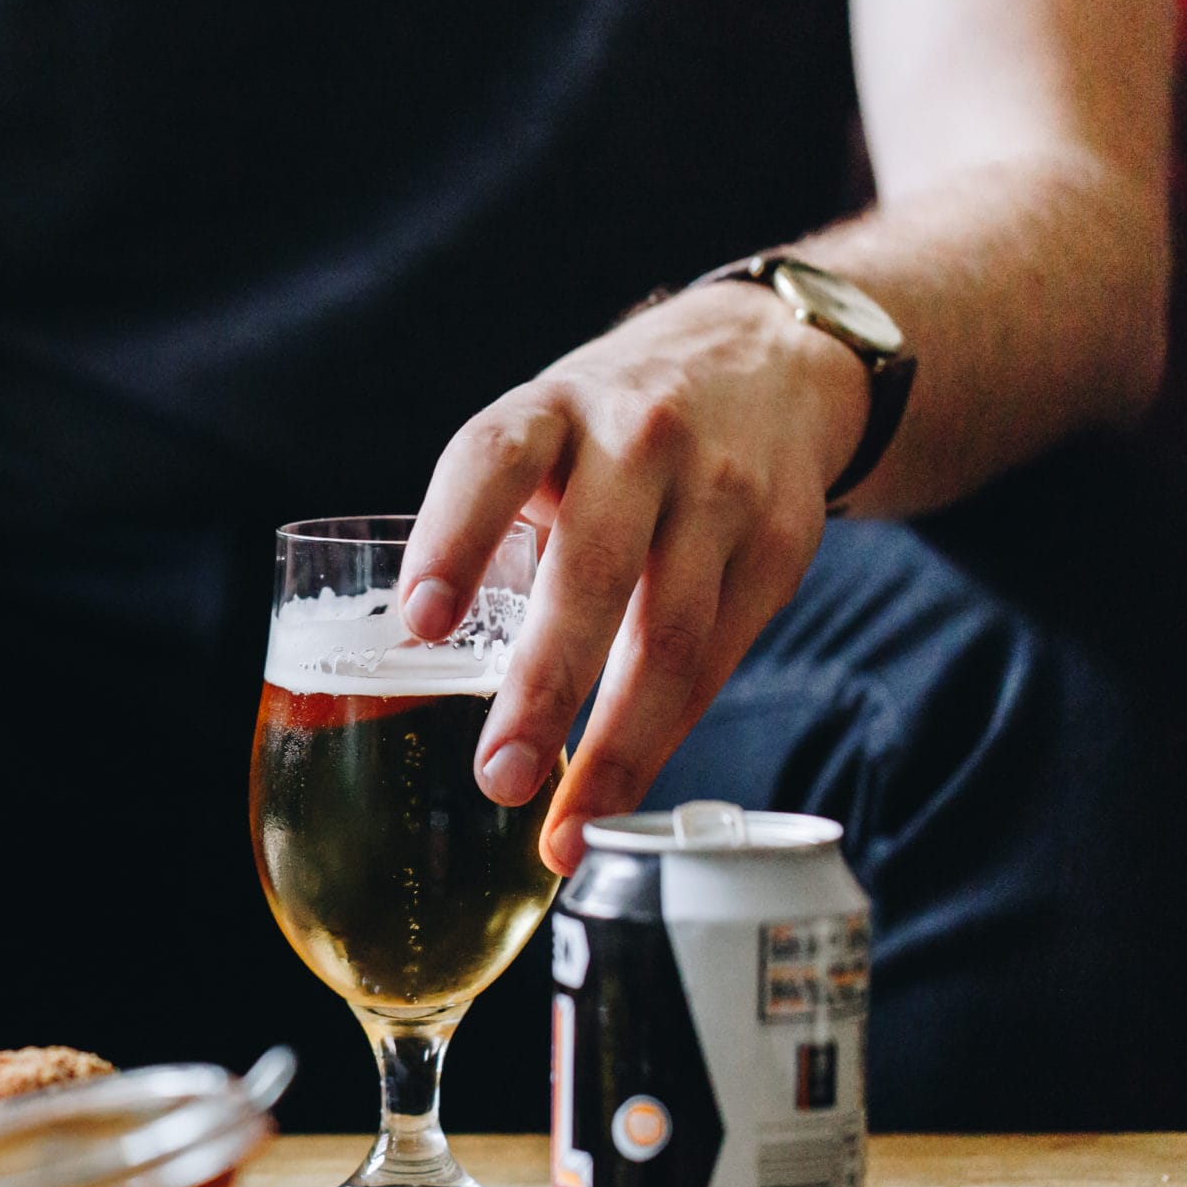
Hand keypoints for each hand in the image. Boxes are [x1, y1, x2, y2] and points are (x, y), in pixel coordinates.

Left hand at [400, 280, 870, 874]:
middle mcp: (638, 440)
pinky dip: (669, 731)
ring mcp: (721, 491)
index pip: (492, 462)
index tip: (419, 621)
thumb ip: (488, 529)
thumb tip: (405, 670)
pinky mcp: (781, 543)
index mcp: (550, 410)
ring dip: (617, 745)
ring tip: (566, 826)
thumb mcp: (541, 436)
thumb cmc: (610, 431)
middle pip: (591, 572)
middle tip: (498, 778)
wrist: (769, 360)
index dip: (453, 538)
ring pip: (669, 635)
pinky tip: (626, 787)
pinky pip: (719, 656)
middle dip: (543, 687)